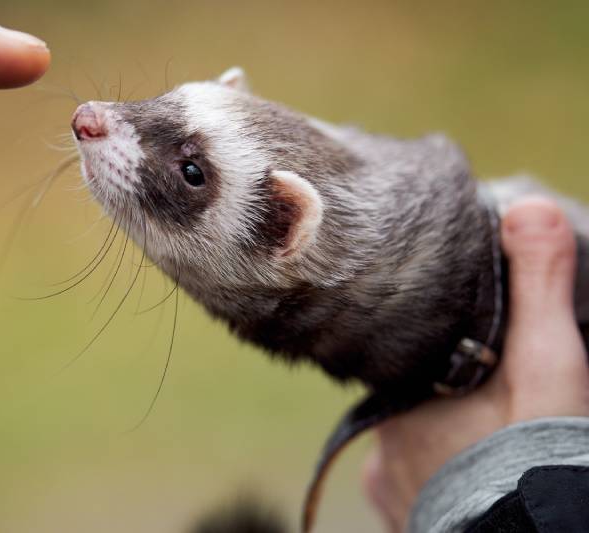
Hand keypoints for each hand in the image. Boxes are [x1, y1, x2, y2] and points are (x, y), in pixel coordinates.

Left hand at [361, 198, 588, 531]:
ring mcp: (387, 478)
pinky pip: (409, 479)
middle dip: (445, 386)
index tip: (471, 344)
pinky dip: (435, 470)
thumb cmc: (531, 461)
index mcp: (407, 390)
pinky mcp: (397, 514)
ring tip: (485, 438)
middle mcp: (383, 435)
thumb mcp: (547, 368)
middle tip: (489, 396)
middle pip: (412, 391)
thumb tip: (525, 207)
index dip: (441, 338)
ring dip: (441, 434)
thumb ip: (537, 290)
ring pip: (410, 437)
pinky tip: (465, 470)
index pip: (411, 348)